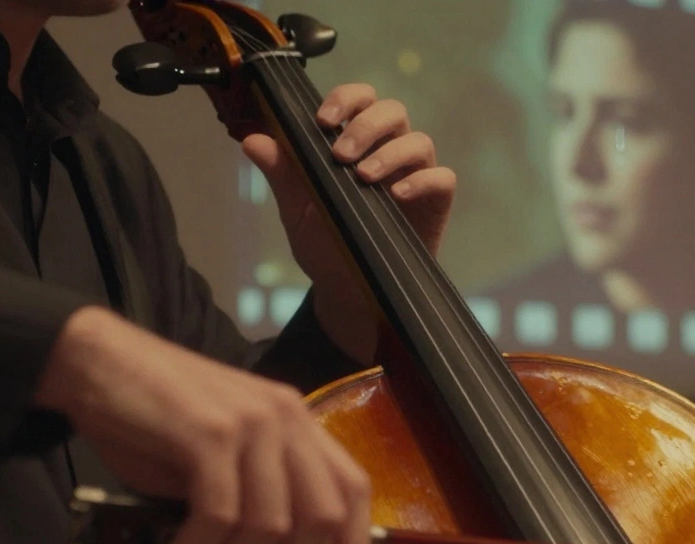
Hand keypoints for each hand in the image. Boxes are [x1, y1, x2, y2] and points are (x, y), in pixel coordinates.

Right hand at [34, 306, 369, 543]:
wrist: (98, 363)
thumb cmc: (156, 419)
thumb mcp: (224, 454)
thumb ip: (258, 494)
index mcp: (298, 424)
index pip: (354, 490)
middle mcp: (287, 419)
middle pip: (321, 518)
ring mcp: (251, 423)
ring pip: (269, 526)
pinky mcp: (210, 433)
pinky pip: (219, 517)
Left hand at [242, 84, 456, 362]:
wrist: (349, 293)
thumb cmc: (326, 245)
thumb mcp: (298, 210)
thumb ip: (282, 173)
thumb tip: (252, 141)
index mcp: (357, 143)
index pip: (360, 101)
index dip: (346, 98)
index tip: (324, 120)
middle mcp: (389, 151)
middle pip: (393, 111)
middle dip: (366, 125)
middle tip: (340, 154)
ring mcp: (415, 175)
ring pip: (419, 140)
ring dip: (390, 152)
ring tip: (364, 177)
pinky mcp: (435, 203)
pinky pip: (442, 177)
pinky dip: (422, 180)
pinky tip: (397, 194)